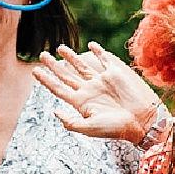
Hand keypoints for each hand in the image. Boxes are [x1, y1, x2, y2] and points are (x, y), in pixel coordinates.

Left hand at [34, 42, 165, 145]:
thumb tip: (55, 112)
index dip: (46, 79)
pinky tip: (91, 45)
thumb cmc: (115, 128)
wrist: (140, 121)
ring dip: (71, 57)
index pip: (58, 88)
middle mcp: (89, 90)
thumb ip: (70, 122)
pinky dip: (98, 51)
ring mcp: (101, 81)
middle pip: (66, 75)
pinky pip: (104, 60)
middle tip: (42, 55)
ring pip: (82, 66)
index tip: (34, 70)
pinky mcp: (114, 74)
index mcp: (80, 102)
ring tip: (60, 47)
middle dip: (54, 65)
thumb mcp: (89, 128)